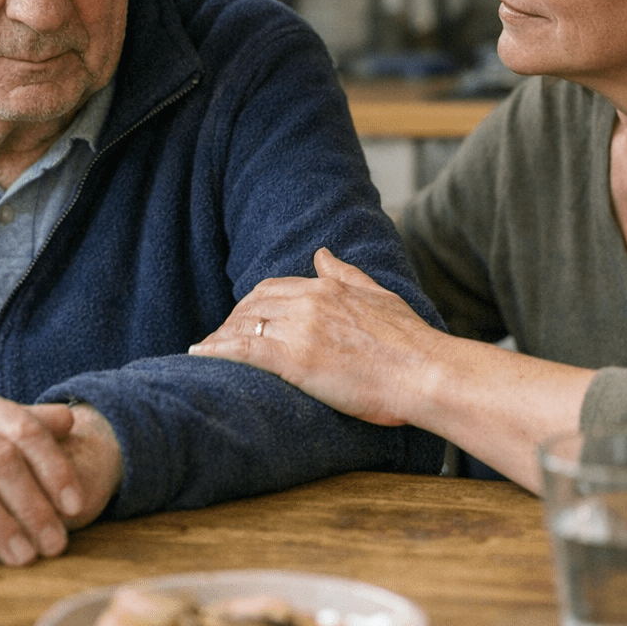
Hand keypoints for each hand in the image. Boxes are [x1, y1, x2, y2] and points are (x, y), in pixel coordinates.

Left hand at [189, 248, 443, 426]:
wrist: (425, 372)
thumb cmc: (411, 342)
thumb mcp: (378, 295)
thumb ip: (346, 274)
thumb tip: (321, 253)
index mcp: (328, 288)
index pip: (274, 288)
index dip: (252, 305)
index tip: (242, 319)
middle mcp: (310, 302)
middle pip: (253, 305)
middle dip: (232, 321)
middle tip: (219, 338)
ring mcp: (301, 330)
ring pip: (244, 325)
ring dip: (220, 336)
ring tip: (205, 351)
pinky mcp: (295, 360)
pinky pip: (244, 350)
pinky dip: (217, 350)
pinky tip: (201, 356)